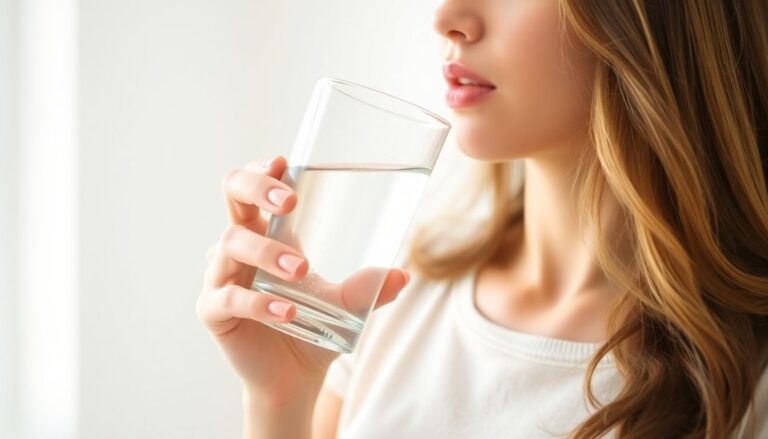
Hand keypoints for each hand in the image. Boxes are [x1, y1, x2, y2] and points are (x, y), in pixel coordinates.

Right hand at [196, 155, 410, 406]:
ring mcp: (221, 276)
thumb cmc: (313, 326)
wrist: (294, 378)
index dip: (261, 169)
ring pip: (230, 244)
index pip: (252, 185)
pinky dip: (259, 303)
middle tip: (290, 201)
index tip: (282, 162)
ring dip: (268, 252)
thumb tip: (403, 275)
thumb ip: (371, 287)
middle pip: (231, 194)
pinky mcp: (213, 311)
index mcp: (266, 232)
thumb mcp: (346, 302)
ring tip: (302, 271)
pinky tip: (287, 311)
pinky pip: (229, 298)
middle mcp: (238, 246)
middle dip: (256, 187)